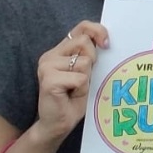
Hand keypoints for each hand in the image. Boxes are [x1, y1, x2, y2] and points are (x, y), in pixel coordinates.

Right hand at [33, 20, 107, 142]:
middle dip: (91, 60)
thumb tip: (105, 41)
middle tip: (83, 78)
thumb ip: (88, 55)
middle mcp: (50, 55)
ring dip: (86, 79)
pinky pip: (80, 78)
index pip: (81, 27)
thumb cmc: (73, 100)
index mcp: (59, 51)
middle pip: (84, 41)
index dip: (97, 31)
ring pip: (84, 62)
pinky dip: (81, 89)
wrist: (57, 125)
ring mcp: (47, 66)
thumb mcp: (85, 72)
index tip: (106, 44)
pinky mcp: (49, 79)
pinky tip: (70, 96)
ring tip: (74, 90)